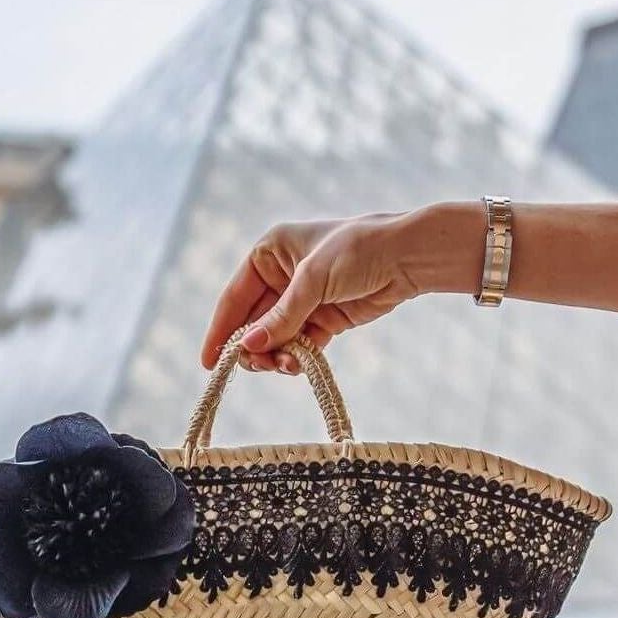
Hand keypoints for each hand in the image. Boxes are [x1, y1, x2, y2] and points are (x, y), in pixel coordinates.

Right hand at [199, 206, 478, 371]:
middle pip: (253, 323)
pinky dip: (297, 357)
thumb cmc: (359, 250)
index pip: (234, 297)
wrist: (409, 257)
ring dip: (277, 356)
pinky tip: (300, 364)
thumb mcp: (313, 280)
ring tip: (287, 365)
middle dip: (254, 348)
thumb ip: (282, 317)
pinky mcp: (325, 319)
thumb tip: (249, 347)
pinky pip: (299, 345)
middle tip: (260, 367)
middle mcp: (281, 276)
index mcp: (269, 253)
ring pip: (276, 338)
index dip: (220, 331)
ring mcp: (303, 300)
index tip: (209, 363)